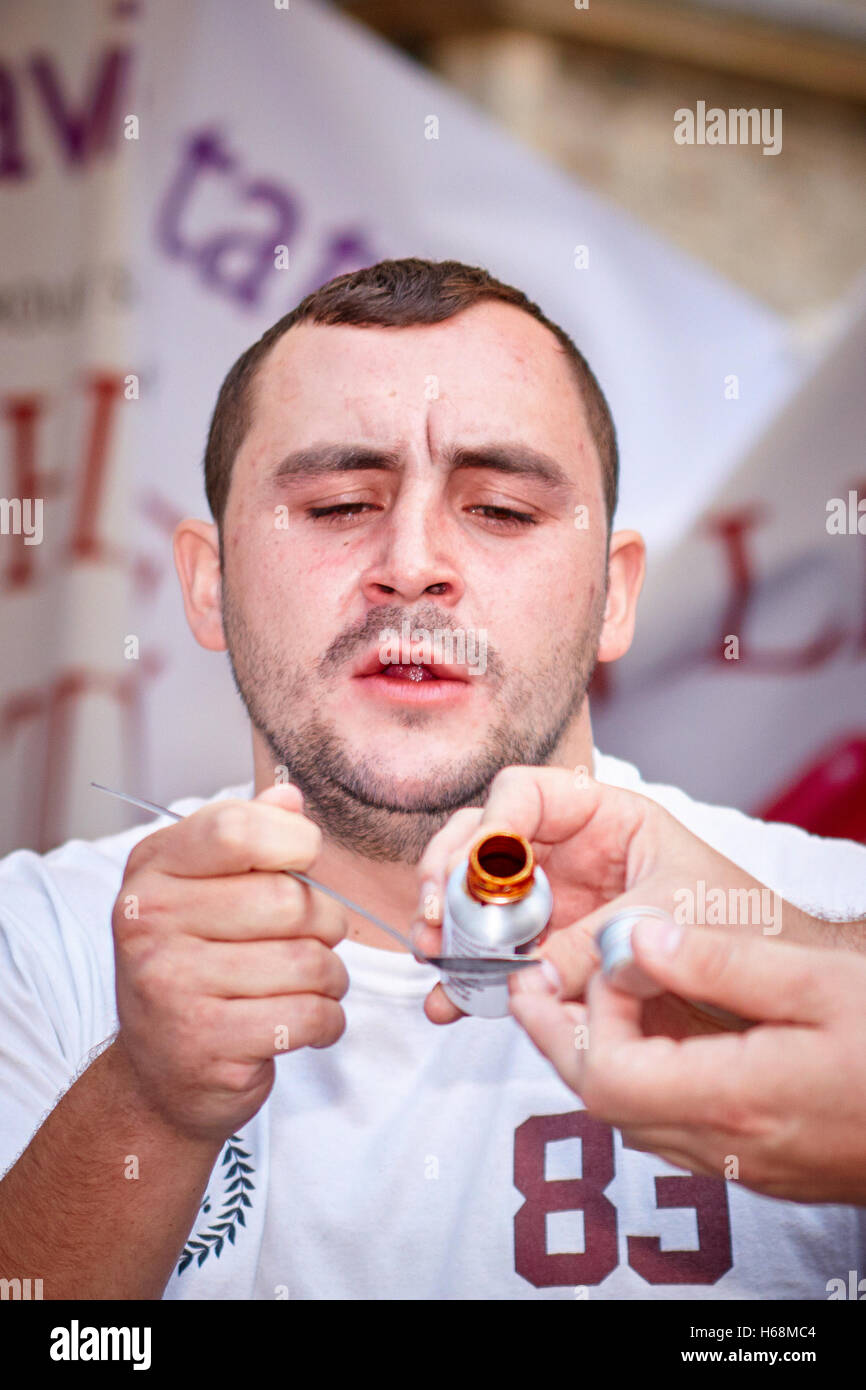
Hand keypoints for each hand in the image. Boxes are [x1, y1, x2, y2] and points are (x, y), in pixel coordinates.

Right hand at [112, 784, 347, 1143]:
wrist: (161, 1070)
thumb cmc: (197, 963)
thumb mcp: (205, 887)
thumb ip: (249, 835)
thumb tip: (289, 796)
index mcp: (151, 871)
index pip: (235, 829)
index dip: (294, 841)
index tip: (303, 861)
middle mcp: (149, 923)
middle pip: (288, 900)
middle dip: (326, 920)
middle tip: (315, 937)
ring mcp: (171, 986)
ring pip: (307, 962)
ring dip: (330, 976)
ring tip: (310, 982)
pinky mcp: (205, 1044)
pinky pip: (308, 1016)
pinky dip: (327, 1020)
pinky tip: (307, 1020)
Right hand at [414, 765, 780, 1031]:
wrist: (769, 983)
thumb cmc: (738, 921)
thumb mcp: (670, 916)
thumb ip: (600, 941)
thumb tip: (534, 977)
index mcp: (601, 817)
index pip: (525, 794)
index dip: (492, 822)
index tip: (480, 862)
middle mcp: (565, 855)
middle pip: (481, 843)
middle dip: (448, 876)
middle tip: (434, 917)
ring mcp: (552, 906)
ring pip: (477, 903)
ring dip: (446, 930)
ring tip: (433, 962)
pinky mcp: (550, 955)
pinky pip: (496, 960)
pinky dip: (468, 981)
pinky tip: (450, 1005)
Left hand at [511, 917, 865, 1204]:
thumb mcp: (818, 986)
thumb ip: (722, 963)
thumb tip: (639, 939)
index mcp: (733, 1098)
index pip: (607, 1074)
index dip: (579, 1017)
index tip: (595, 962)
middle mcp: (724, 1144)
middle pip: (603, 1103)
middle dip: (557, 1039)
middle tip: (532, 984)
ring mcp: (739, 1161)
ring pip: (630, 1118)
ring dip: (594, 1057)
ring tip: (583, 997)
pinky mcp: (753, 1161)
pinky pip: (667, 1125)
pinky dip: (636, 1077)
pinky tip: (649, 1034)